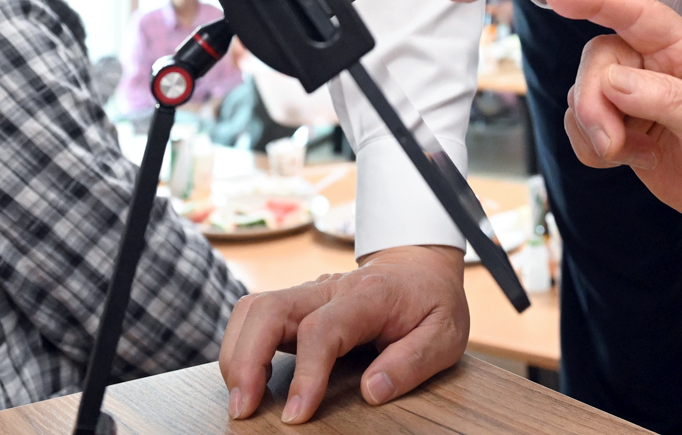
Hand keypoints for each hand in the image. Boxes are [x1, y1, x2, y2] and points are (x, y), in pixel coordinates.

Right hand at [218, 244, 466, 423]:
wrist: (419, 266)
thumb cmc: (431, 301)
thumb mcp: (446, 333)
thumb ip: (412, 361)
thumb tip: (372, 391)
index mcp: (369, 295)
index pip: (322, 329)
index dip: (306, 373)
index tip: (296, 415)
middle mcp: (329, 289)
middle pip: (269, 310)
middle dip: (246, 360)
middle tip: (244, 409)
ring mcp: (308, 293)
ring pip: (252, 309)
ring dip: (236, 353)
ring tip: (241, 399)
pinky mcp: (296, 304)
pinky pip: (255, 317)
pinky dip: (241, 347)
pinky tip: (249, 380)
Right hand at [547, 0, 681, 232]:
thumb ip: (669, 99)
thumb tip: (615, 82)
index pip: (637, 14)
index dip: (597, 0)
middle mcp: (657, 65)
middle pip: (600, 60)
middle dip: (595, 102)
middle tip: (611, 143)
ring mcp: (636, 98)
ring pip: (585, 94)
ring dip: (595, 130)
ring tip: (633, 154)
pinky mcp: (622, 130)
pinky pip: (582, 128)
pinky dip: (592, 148)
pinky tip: (630, 160)